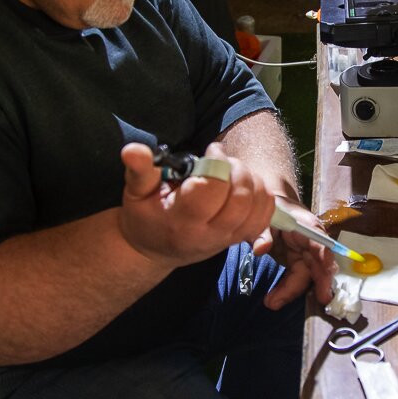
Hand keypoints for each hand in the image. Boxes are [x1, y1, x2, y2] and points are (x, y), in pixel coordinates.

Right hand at [117, 142, 274, 267]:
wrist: (154, 249)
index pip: (211, 189)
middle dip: (238, 170)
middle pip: (241, 199)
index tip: (212, 150)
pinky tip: (244, 186)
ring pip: (257, 206)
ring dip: (251, 180)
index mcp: (182, 220)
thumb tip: (132, 150)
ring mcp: (227, 239)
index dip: (217, 163)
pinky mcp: (239, 238)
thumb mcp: (135, 192)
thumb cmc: (145, 215)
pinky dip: (261, 196)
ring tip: (233, 172)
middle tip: (224, 160)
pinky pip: (265, 217)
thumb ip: (138, 170)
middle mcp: (208, 234)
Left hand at [252, 198, 336, 309]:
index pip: (320, 242)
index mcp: (306, 225)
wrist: (271, 208)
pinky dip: (286, 290)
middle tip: (320, 301)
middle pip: (319, 263)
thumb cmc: (271, 209)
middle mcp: (310, 241)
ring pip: (306, 276)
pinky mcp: (297, 261)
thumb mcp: (263, 217)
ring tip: (271, 302)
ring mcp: (305, 253)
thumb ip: (262, 233)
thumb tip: (260, 249)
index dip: (326, 258)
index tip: (328, 273)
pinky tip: (273, 299)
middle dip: (320, 283)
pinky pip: (296, 278)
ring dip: (291, 291)